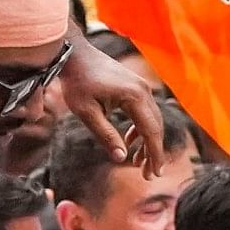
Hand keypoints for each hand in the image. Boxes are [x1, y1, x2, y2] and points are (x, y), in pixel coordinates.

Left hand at [47, 36, 167, 167]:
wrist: (74, 54)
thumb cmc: (77, 82)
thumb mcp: (86, 112)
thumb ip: (106, 135)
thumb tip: (121, 158)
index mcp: (134, 97)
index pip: (151, 132)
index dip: (154, 155)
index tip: (154, 174)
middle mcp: (143, 91)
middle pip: (155, 127)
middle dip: (152, 152)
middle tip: (147, 174)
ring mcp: (141, 87)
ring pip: (152, 120)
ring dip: (147, 141)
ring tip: (137, 162)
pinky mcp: (135, 86)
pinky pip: (144, 112)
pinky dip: (140, 128)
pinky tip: (131, 141)